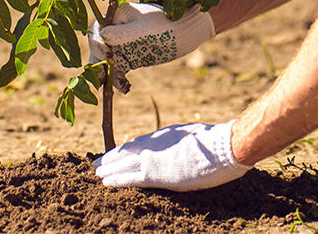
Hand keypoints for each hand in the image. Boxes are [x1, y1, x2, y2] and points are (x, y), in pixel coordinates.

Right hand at [88, 2, 214, 92]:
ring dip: (107, 75)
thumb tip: (102, 37)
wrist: (187, 31)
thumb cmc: (167, 24)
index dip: (97, 43)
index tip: (107, 55)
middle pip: (98, 47)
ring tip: (117, 86)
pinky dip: (117, 79)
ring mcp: (122, 44)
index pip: (97, 30)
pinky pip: (117, 69)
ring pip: (105, 61)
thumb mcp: (144, 28)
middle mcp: (116, 29)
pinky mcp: (130, 57)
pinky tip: (125, 87)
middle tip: (105, 78)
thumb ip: (122, 33)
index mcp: (117, 16)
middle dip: (99, 63)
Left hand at [94, 121, 250, 190]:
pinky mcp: (156, 175)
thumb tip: (180, 145)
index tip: (117, 153)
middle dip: (111, 159)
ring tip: (96, 172)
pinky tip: (106, 182)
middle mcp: (155, 146)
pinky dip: (117, 179)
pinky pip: (130, 178)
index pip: (138, 144)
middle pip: (126, 152)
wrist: (220, 148)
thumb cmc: (213, 142)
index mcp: (163, 136)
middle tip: (97, 163)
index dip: (125, 150)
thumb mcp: (192, 135)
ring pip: (123, 164)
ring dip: (109, 168)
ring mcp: (153, 160)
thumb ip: (180, 141)